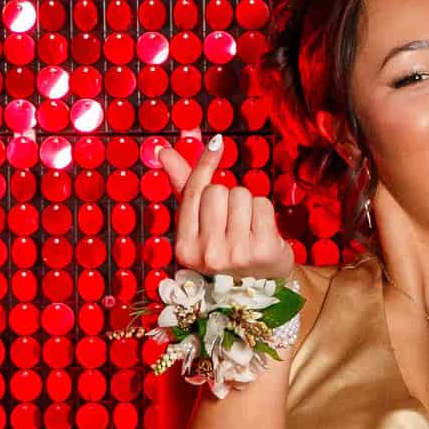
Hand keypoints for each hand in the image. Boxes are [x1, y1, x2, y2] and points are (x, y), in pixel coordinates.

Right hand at [156, 135, 295, 280]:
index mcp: (184, 247)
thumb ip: (183, 187)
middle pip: (218, 191)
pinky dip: (265, 212)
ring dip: (248, 205)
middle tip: (234, 222)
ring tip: (248, 229)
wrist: (265, 284)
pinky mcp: (262, 251)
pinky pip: (263, 204)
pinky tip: (263, 232)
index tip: (217, 143)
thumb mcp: (201, 224)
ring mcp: (235, 254)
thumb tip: (163, 151)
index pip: (193, 193)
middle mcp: (206, 254)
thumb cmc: (228, 247)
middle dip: (229, 197)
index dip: (205, 165)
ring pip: (241, 195)